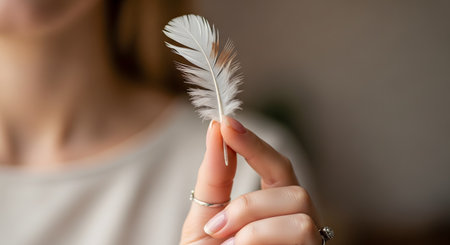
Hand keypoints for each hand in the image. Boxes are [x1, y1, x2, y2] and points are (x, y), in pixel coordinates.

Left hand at [180, 116, 321, 244]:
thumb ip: (214, 178)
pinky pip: (297, 234)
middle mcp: (298, 221)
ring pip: (299, 211)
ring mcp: (308, 242)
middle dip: (249, 203)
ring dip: (253, 226)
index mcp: (275, 209)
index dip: (254, 143)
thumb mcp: (204, 221)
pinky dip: (257, 241)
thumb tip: (216, 129)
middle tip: (216, 228)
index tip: (226, 122)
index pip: (275, 165)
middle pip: (294, 186)